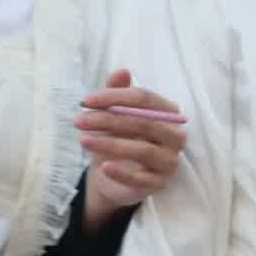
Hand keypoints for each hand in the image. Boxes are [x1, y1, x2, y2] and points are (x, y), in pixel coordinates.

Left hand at [79, 70, 187, 227]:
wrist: (116, 176)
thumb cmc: (120, 138)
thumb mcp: (114, 115)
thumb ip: (118, 93)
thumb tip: (122, 71)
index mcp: (168, 112)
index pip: (145, 98)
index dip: (115, 97)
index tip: (86, 101)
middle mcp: (175, 135)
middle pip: (144, 122)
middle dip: (109, 120)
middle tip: (80, 120)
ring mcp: (170, 161)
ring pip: (142, 150)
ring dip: (110, 144)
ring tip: (83, 140)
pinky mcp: (160, 184)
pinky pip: (142, 179)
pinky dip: (122, 173)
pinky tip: (103, 167)